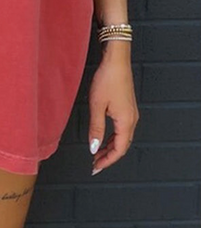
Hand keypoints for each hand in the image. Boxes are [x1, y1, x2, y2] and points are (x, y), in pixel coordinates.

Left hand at [87, 43, 138, 174]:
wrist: (116, 60)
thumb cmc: (107, 79)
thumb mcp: (97, 105)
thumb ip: (95, 128)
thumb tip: (94, 147)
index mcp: (126, 122)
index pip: (119, 150)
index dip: (107, 161)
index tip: (95, 167)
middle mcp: (132, 120)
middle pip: (122, 146)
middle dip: (109, 156)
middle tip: (95, 164)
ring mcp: (131, 113)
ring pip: (122, 138)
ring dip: (110, 147)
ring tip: (97, 153)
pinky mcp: (128, 107)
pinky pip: (122, 129)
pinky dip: (113, 137)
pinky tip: (103, 137)